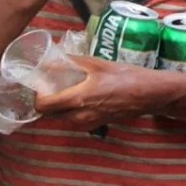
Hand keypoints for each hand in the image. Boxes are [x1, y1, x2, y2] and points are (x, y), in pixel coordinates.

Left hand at [33, 56, 156, 129]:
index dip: (37, 95)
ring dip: (59, 106)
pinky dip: (72, 111)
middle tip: (52, 86)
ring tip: (67, 89)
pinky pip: (75, 120)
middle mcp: (79, 116)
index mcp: (77, 99)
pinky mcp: (96, 125)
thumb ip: (71, 62)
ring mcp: (88, 123)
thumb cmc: (125, 76)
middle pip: (49, 114)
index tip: (41, 84)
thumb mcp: (97, 64)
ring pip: (62, 118)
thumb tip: (50, 59)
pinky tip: (82, 97)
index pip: (43, 105)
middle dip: (47, 101)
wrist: (148, 94)